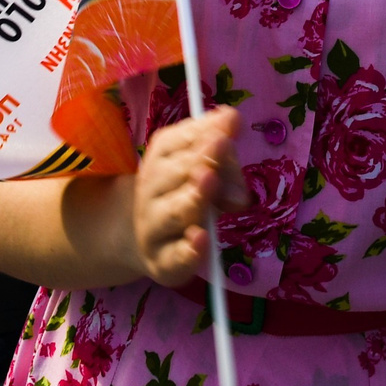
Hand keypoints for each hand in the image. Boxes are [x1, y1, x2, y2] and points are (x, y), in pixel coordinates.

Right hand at [132, 108, 246, 286]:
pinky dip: (188, 249)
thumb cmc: (185, 190)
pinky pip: (174, 256)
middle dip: (201, 159)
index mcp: (160, 156)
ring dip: (194, 196)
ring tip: (210, 181)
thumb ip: (225, 163)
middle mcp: (150, 188)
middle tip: (221, 145)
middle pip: (175, 173)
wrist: (145, 238)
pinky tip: (201, 239)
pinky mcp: (162, 263)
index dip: (205, 132)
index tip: (231, 123)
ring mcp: (153, 227)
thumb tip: (240, 173)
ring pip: (174, 211)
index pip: (177, 140)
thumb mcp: (206, 167)